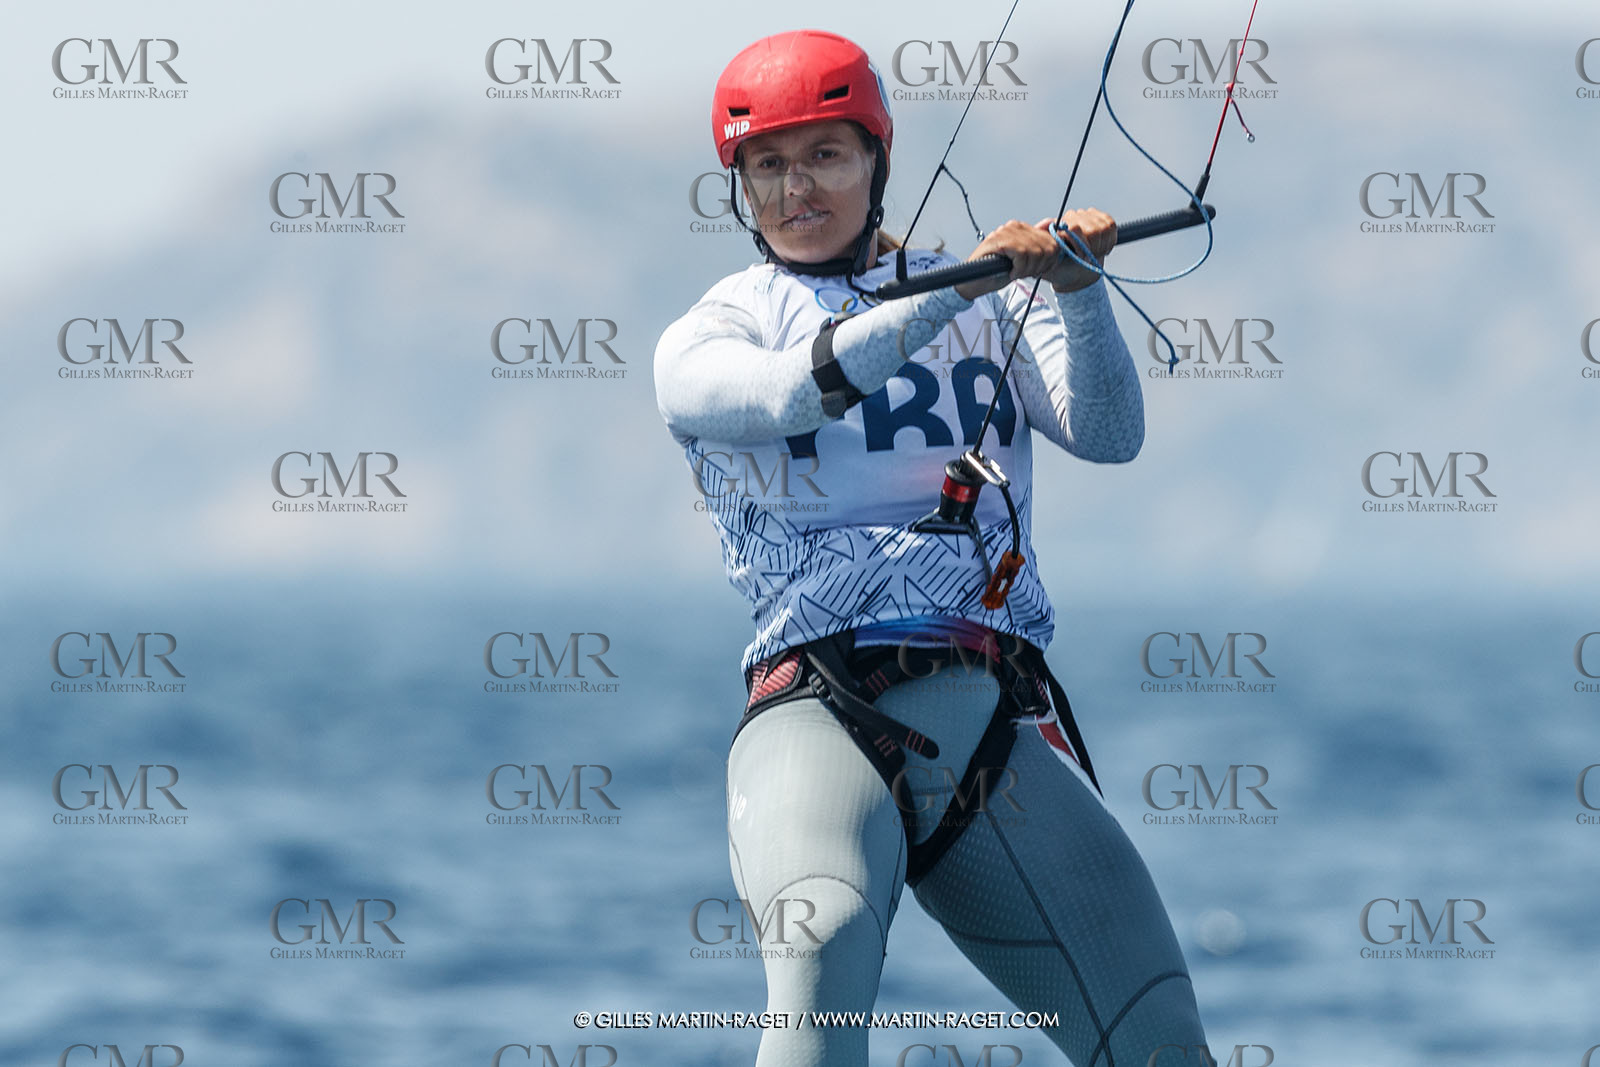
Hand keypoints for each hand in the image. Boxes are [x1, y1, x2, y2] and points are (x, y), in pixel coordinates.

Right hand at [953, 219, 1068, 300]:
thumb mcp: (1023, 262)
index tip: (1038, 271)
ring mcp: (1007, 232)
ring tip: (1017, 274)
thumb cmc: (996, 272)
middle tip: (1026, 274)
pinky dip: (1019, 269)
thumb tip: (1054, 240)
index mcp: (1022, 229)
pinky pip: (1023, 254)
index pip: (1052, 241)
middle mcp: (1015, 226)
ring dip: (1028, 269)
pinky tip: (1011, 273)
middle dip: (1040, 266)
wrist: (973, 282)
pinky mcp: (1001, 241)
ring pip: (1036, 252)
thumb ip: (1038, 250)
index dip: (1050, 261)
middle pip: (1047, 247)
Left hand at [1043, 209, 1115, 291]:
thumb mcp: (1048, 264)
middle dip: (1094, 249)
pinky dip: (1110, 240)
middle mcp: (1071, 217)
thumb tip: (1048, 223)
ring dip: (1102, 246)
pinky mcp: (1100, 218)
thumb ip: (1046, 247)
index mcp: (1057, 227)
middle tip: (1088, 258)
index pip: (1075, 229)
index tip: (1082, 258)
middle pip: (1093, 230)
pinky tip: (1101, 247)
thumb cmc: (1061, 271)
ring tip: (1093, 253)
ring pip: (1104, 228)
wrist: (1076, 273)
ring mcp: (1086, 216)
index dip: (1083, 246)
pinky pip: (1111, 225)